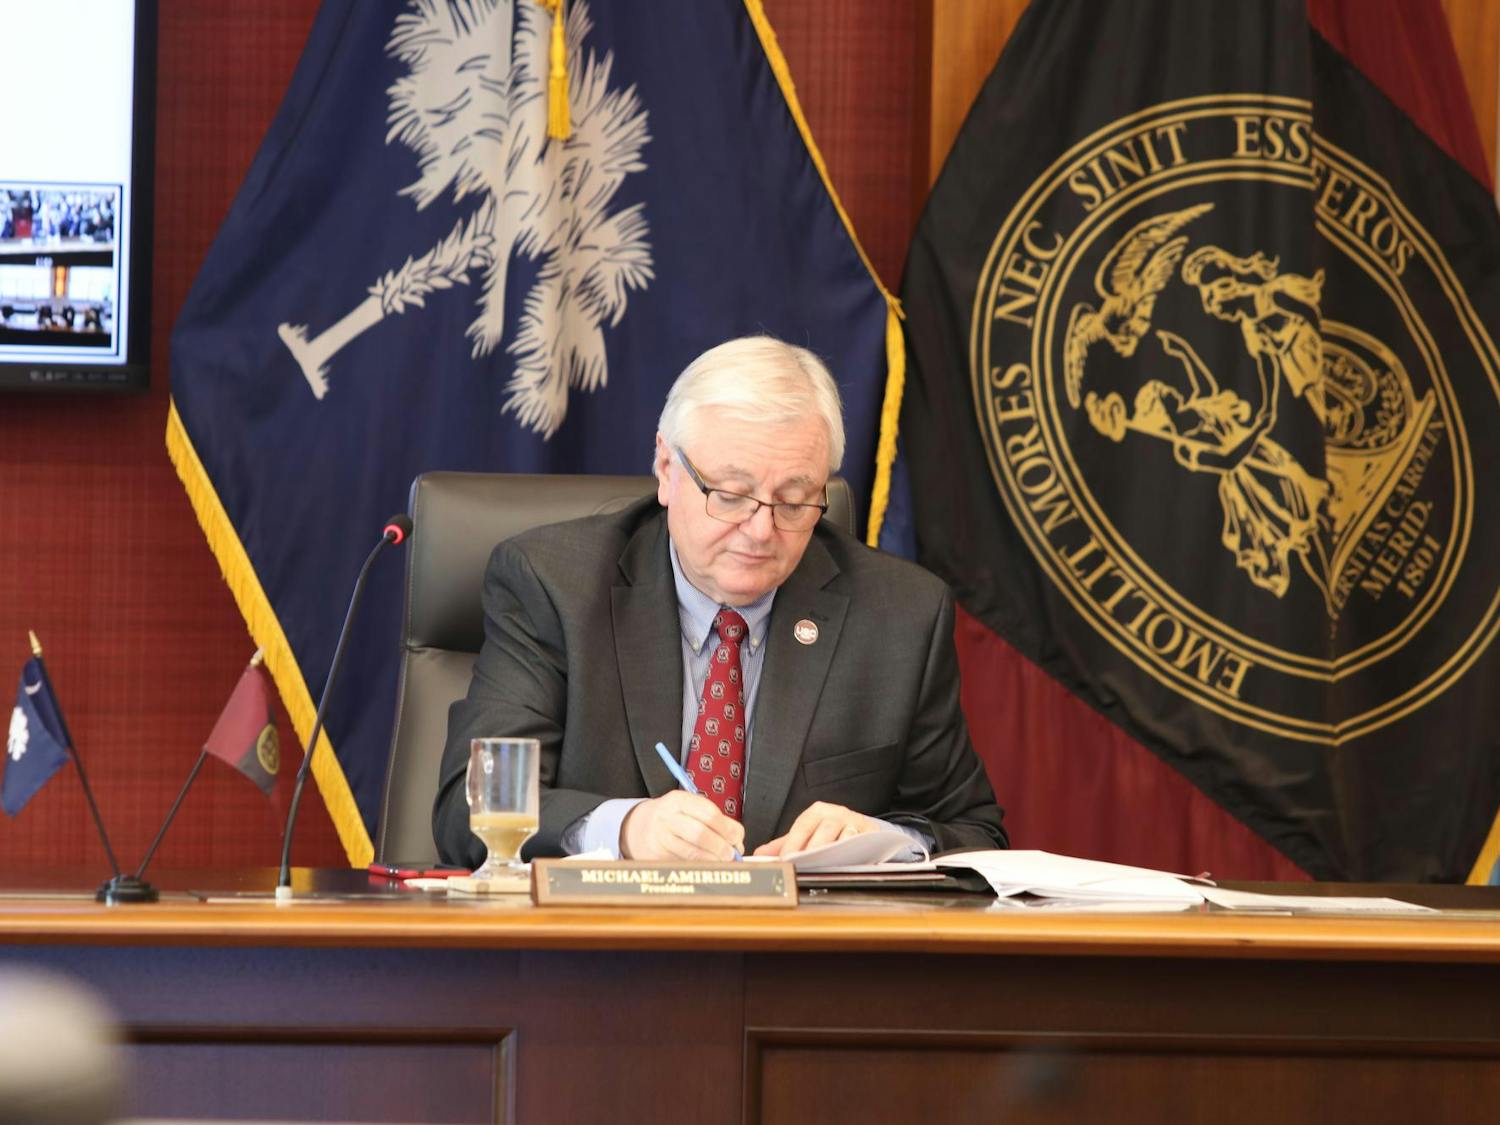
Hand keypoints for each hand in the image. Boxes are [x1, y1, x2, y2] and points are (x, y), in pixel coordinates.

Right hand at [620, 791, 744, 860]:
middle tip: (731, 854)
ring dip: (712, 859)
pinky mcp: (657, 855)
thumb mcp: (690, 809)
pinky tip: (707, 865)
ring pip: (690, 852)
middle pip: (699, 833)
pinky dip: (699, 866)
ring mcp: (660, 837)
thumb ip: (713, 821)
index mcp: (679, 800)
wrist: (639, 827)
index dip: (728, 828)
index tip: (737, 838)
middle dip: (720, 846)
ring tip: (722, 861)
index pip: (709, 813)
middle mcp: (667, 817)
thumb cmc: (675, 818)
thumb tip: (737, 843)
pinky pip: (683, 862)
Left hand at [753, 802, 879, 856]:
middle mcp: (836, 813)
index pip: (802, 826)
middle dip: (813, 848)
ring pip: (844, 835)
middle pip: (824, 829)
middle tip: (802, 864)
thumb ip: (783, 844)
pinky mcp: (870, 832)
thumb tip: (760, 855)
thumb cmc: (828, 831)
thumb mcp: (805, 835)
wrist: (858, 828)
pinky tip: (846, 862)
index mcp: (817, 812)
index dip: (793, 843)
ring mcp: (854, 821)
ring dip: (834, 851)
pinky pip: (863, 841)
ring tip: (823, 865)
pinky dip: (855, 851)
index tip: (784, 859)